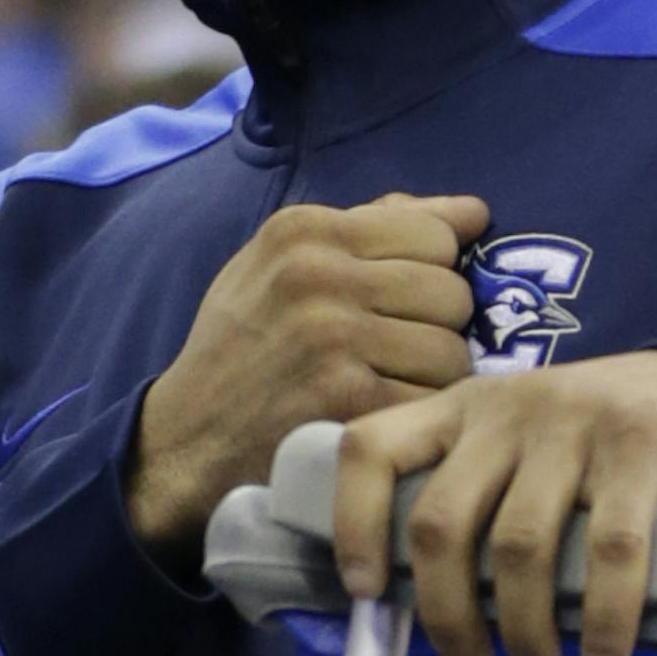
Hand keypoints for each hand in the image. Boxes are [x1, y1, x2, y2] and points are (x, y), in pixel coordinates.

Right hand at [127, 192, 489, 567]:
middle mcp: (318, 275)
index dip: (429, 276)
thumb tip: (473, 212)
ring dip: (433, 382)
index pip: (435, 235)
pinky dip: (420, 419)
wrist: (184, 443)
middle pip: (452, 293)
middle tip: (395, 357)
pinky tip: (385, 421)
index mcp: (304, 230)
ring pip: (452, 352)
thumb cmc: (240, 349)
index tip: (397, 307)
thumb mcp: (280, 265)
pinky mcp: (349, 402)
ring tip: (388, 389)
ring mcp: (334, 339)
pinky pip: (434, 402)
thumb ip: (372, 229)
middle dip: (437, 330)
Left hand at [330, 351, 656, 655]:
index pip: (371, 450)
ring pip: (519, 544)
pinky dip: (603, 617)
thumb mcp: (522, 481)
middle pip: (441, 521)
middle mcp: (505, 410)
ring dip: (524, 631)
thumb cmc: (591, 454)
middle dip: (446, 615)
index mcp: (457, 412)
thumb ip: (480, 564)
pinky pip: (612, 547)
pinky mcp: (640, 446)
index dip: (352, 524)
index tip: (367, 593)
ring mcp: (573, 423)